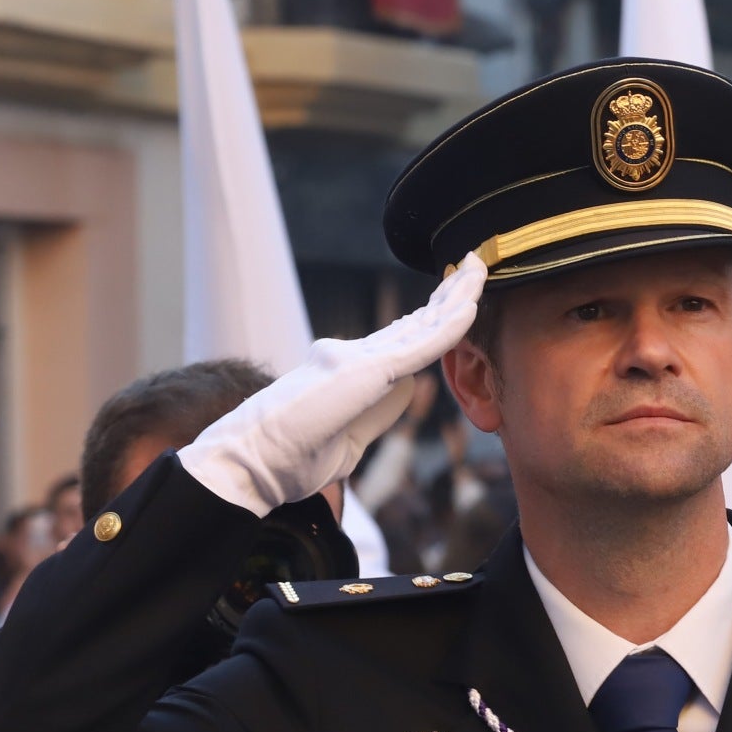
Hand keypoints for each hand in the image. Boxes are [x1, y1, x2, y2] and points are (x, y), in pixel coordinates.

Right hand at [181, 256, 483, 516]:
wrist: (253, 462)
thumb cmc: (291, 461)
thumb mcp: (348, 442)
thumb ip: (378, 413)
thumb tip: (408, 390)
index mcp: (347, 370)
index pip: (400, 338)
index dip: (431, 319)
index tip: (456, 303)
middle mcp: (351, 353)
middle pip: (413, 321)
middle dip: (447, 296)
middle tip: (473, 269)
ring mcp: (354, 356)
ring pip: (420, 323)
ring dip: (454, 297)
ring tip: (478, 268)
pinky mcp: (363, 369)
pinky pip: (419, 345)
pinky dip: (449, 325)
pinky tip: (471, 306)